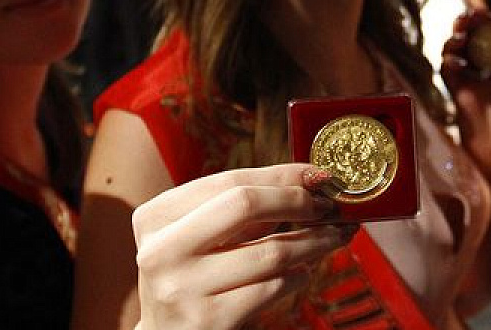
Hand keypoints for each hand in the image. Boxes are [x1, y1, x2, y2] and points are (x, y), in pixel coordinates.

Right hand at [133, 164, 357, 329]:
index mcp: (155, 218)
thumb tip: (304, 181)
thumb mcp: (196, 238)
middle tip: (329, 205)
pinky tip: (304, 272)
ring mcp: (182, 288)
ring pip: (269, 252)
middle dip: (297, 200)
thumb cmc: (189, 279)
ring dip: (313, 241)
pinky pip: (270, 289)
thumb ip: (236, 211)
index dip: (280, 175)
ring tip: (335, 236)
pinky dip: (296, 278)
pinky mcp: (207, 321)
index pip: (228, 182)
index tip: (317, 175)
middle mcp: (161, 251)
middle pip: (244, 204)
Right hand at [441, 5, 490, 186]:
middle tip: (474, 14)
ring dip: (456, 37)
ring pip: (456, 48)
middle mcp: (483, 68)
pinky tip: (456, 58)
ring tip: (461, 32)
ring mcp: (467, 77)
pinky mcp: (455, 88)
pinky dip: (450, 60)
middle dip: (472, 22)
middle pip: (474, 36)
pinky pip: (447, 69)